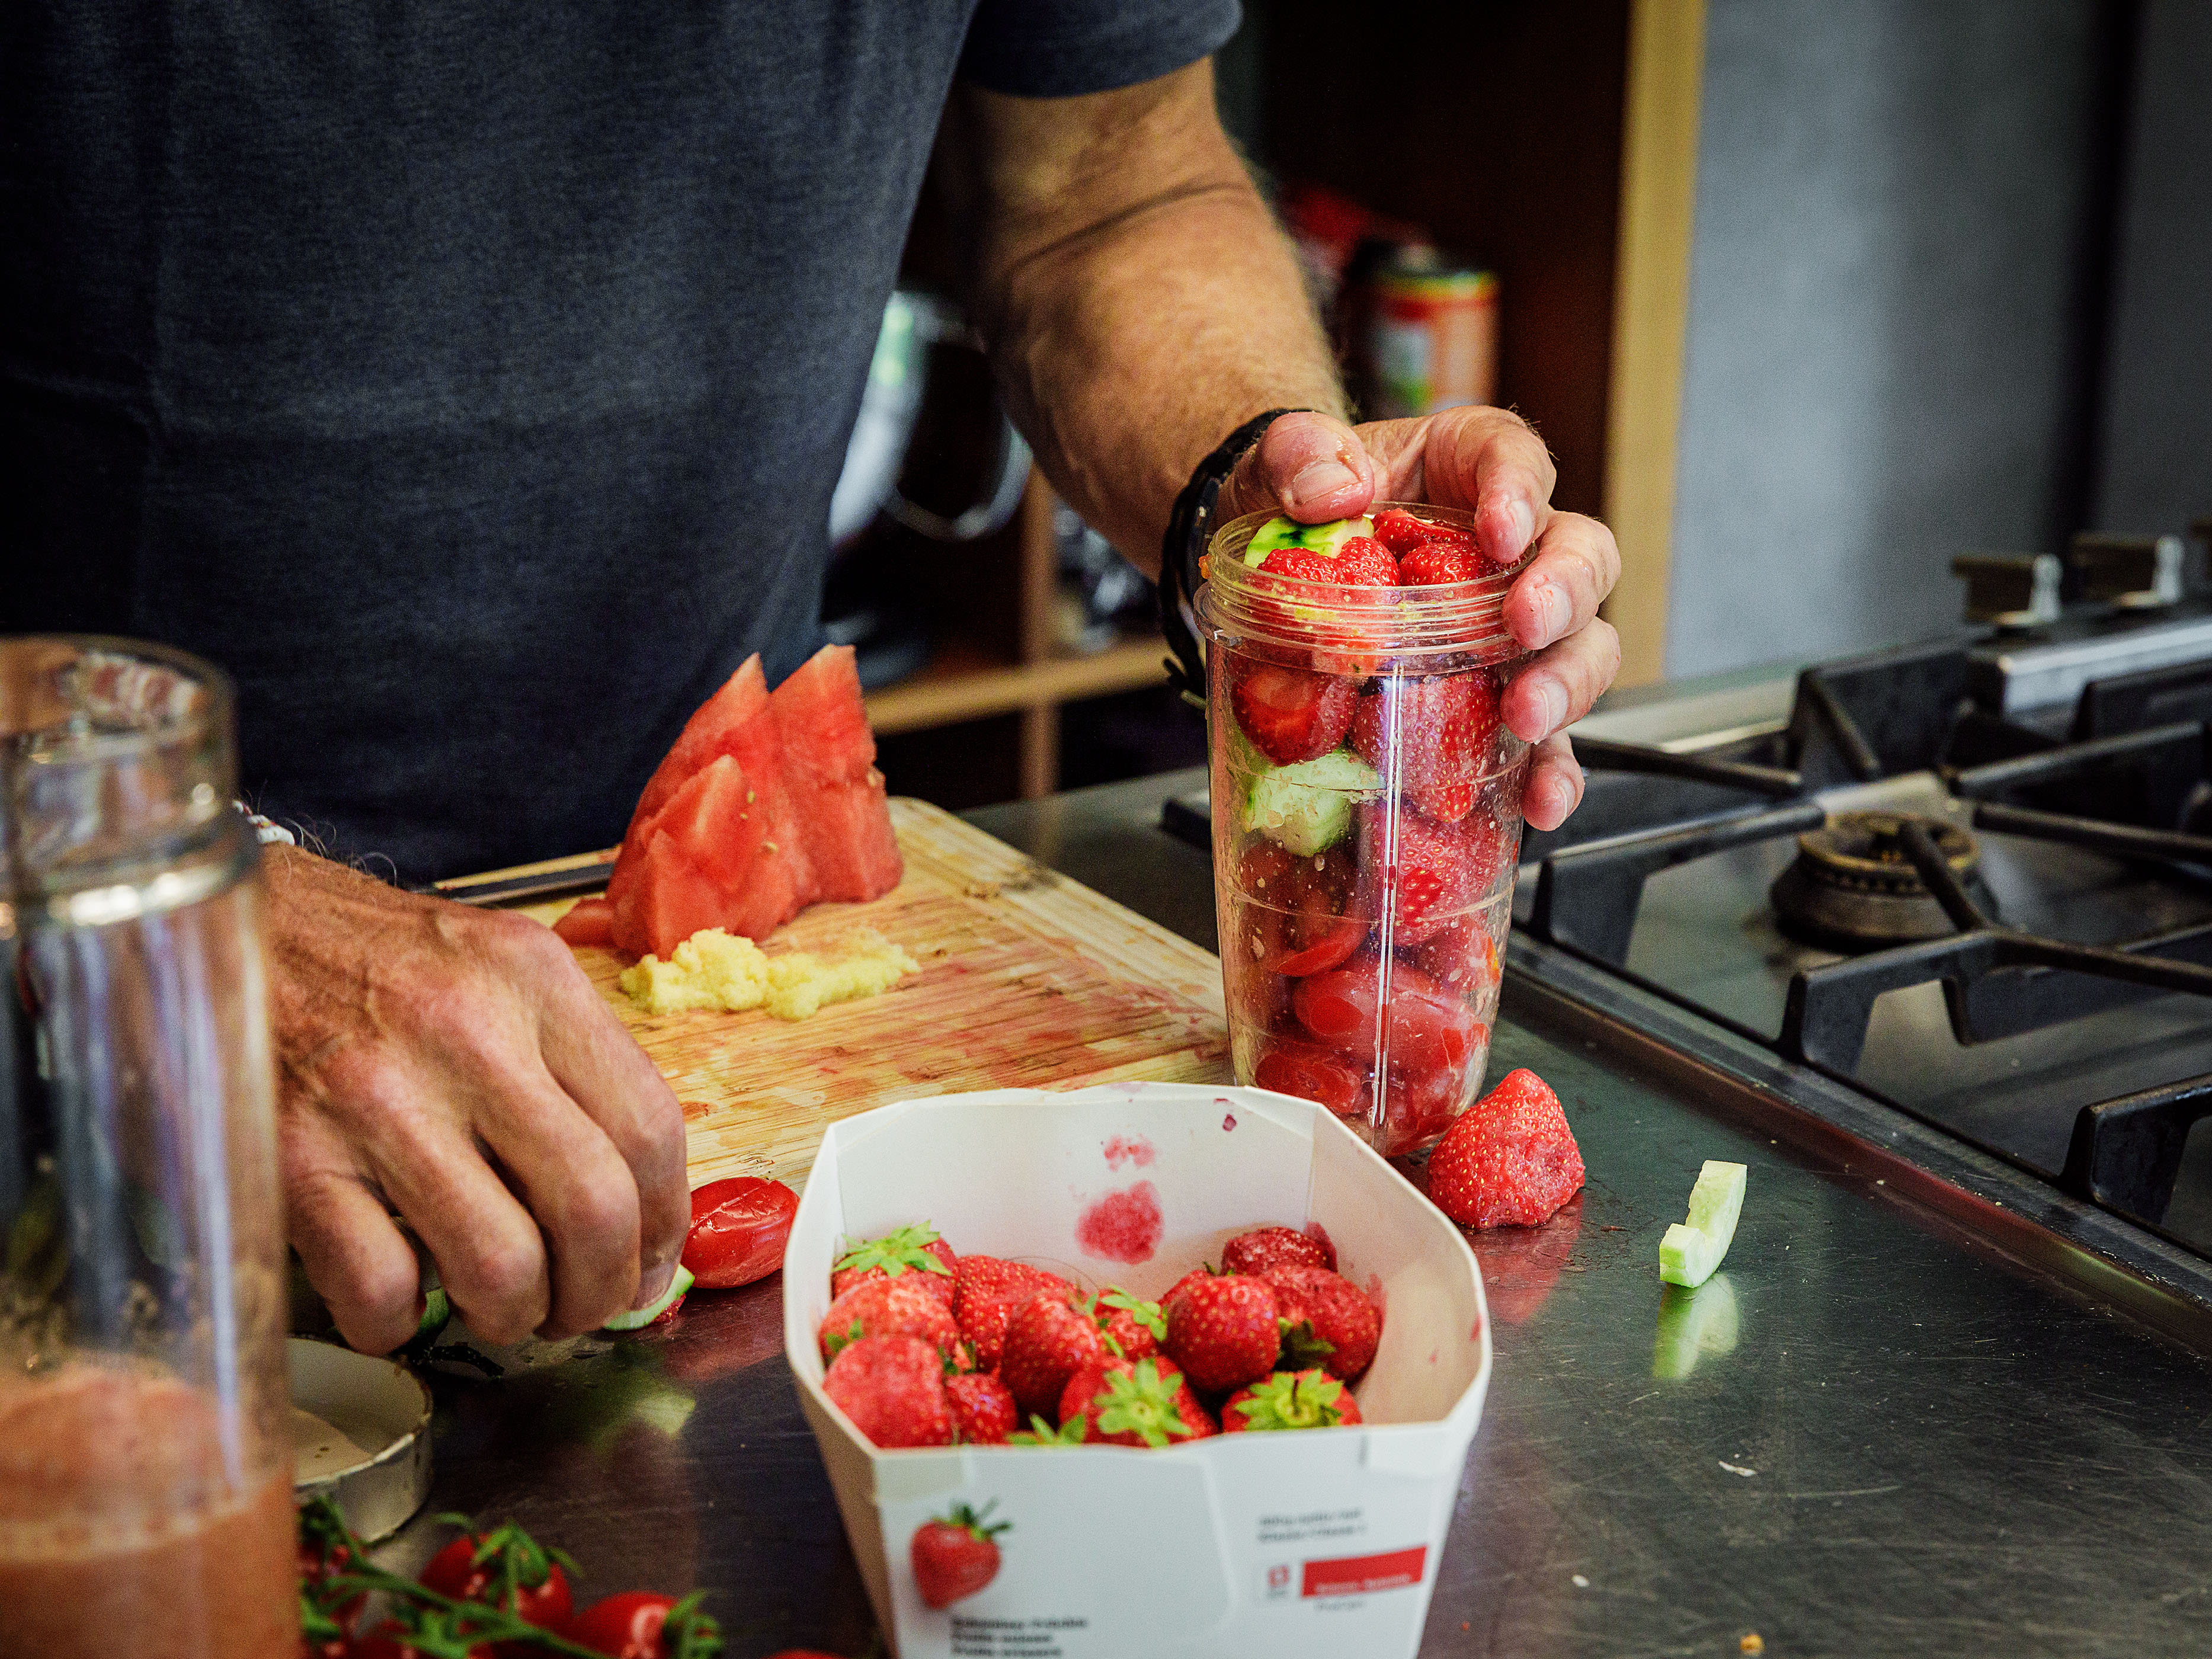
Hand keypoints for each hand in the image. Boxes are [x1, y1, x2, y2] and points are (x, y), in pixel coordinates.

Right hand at [266, 848, 689, 1351]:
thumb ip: (563, 1060)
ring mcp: (376, 1098)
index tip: (651, 1265)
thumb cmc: (362, 959)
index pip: (650, 1126)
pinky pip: (381, 1290)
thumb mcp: (488, 967)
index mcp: (531, 982)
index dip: (666, 1223)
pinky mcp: (293, 1158)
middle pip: (594, 1206)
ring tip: (500, 1308)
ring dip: (515, 1316)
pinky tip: (396, 1299)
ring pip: (503, 1264)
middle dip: (603, 1289)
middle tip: (582, 1309)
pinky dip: (399, 1323)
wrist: (212, 923)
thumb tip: (633, 1198)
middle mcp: (467, 1034)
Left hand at [1218, 408, 1621, 831]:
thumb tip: (1329, 491)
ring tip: (1527, 716)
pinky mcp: (1495, 695)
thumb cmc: (1298, 498)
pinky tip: (1540, 802)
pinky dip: (1549, 772)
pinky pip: (1543, 738)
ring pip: (1581, 648)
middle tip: (1524, 627)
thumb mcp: (1282, 460)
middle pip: (1581, 559)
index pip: (1517, 461)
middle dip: (1563, 597)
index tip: (1500, 530)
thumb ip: (1300, 452)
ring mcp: (1511, 628)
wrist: (1274, 560)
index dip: (1520, 492)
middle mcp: (1513, 546)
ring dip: (1566, 685)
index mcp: (1470, 466)